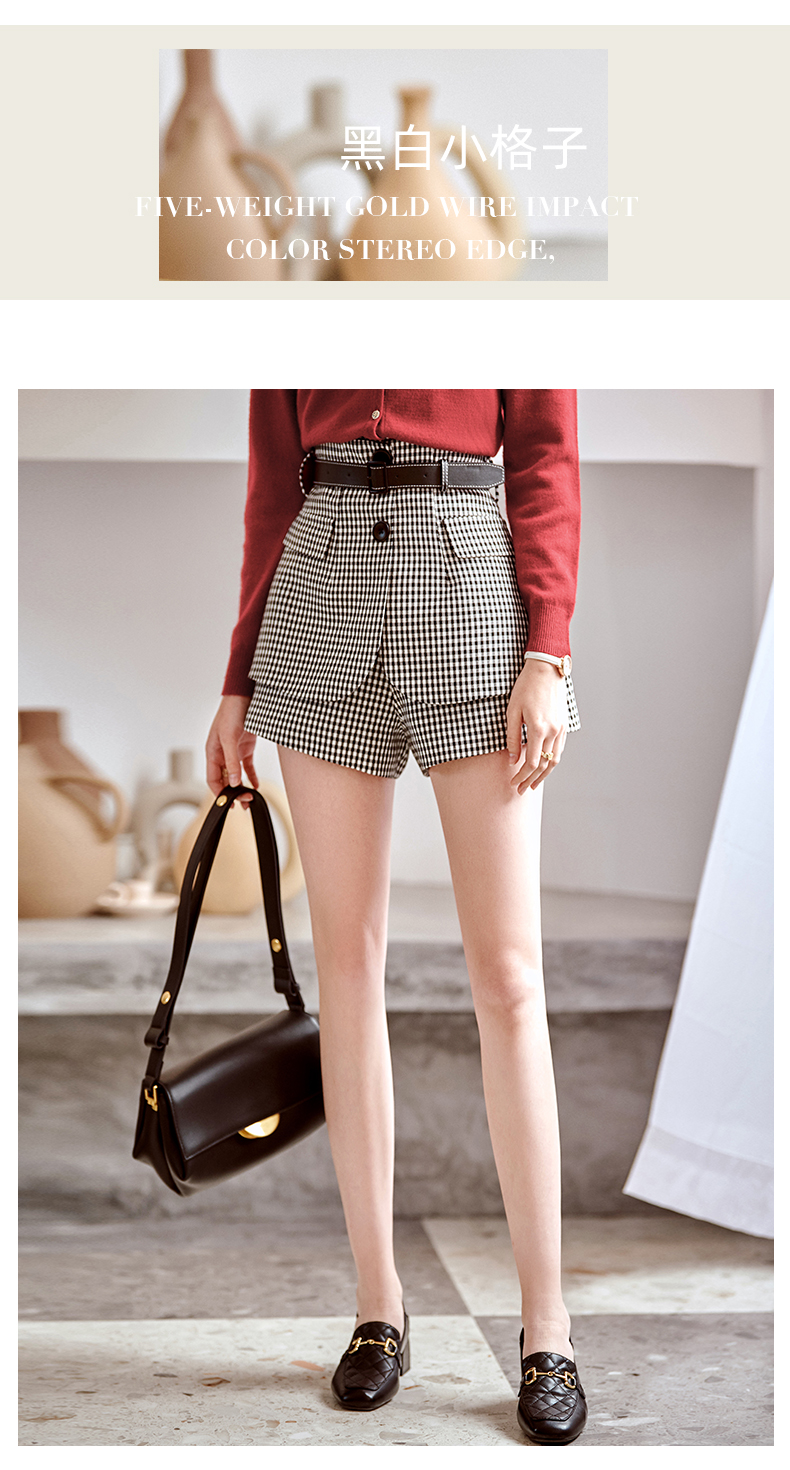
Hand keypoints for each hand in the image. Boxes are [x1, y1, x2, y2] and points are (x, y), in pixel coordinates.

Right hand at [205, 695, 257, 806]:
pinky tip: (257, 785)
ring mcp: (234, 751)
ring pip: (236, 775)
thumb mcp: (229, 738)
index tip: (230, 804)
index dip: (220, 793)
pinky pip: (247, 767)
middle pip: (225, 779)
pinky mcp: (245, 748)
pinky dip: (252, 776)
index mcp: (212, 752)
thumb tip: (233, 782)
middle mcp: (221, 754)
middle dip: (234, 793)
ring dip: (243, 788)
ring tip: (251, 799)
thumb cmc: (231, 713)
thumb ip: (231, 761)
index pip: (212, 779)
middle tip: (245, 802)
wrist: (244, 696)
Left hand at [505, 659, 567, 794]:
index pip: (531, 763)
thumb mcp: (512, 711)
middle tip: (522, 790)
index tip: (513, 783)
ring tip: (534, 784)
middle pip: (544, 765)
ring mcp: (561, 729)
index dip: (521, 776)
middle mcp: (553, 732)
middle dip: (532, 780)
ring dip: (544, 775)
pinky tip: (544, 766)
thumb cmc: (526, 687)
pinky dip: (552, 762)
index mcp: (538, 729)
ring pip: (555, 760)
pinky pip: (559, 749)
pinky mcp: (564, 725)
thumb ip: (511, 737)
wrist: (546, 669)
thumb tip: (511, 758)